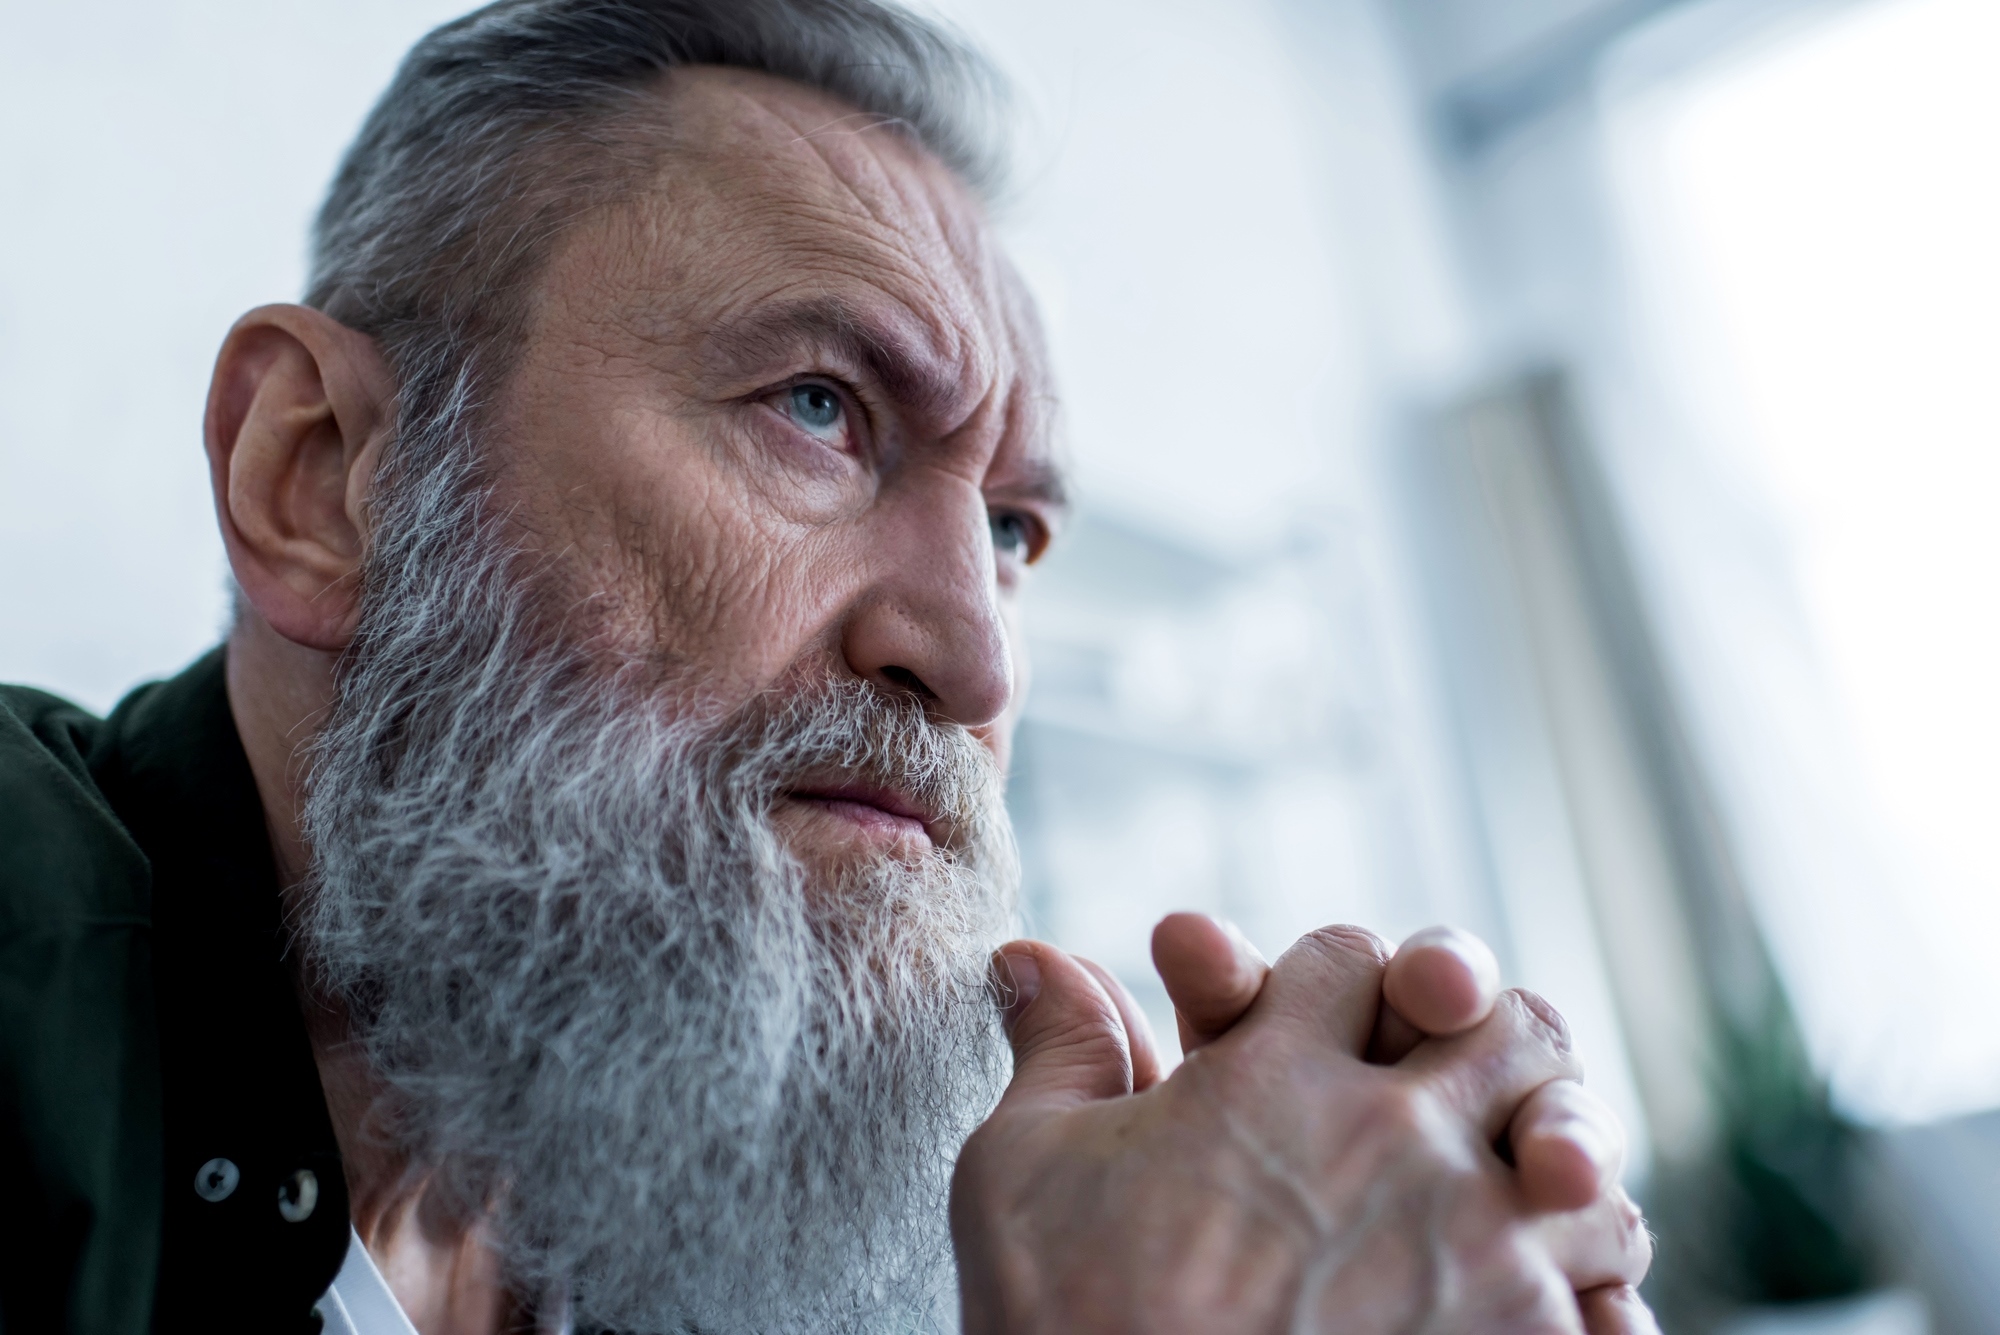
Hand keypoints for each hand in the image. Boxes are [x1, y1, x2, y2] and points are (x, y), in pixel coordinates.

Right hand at [951, 925, 1653, 1332]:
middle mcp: (1394, 1140)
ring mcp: (1476, 1249)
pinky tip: (1546, 1310)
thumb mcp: (1024, 1165)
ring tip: (1513, 1202)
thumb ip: (1060, 1048)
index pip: (1347, 958)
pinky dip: (1594, 1298)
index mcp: (1275, 1077)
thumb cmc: (1063, 1321)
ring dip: (1552, 1164)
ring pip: (1582, 1152)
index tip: (1312, 1021)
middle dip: (1482, 1034)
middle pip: (1507, 1025)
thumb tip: (1034, 958)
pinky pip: (1614, 1302)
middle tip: (1450, 1078)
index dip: (1330, 976)